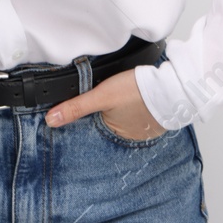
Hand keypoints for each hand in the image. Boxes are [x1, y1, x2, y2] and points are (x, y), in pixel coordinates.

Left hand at [45, 68, 163, 139]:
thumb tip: (51, 120)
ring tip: (116, 100)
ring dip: (116, 114)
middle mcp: (128, 137)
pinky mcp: (152, 120)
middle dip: (101, 118)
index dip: (83, 122)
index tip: (79, 113)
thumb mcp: (101, 95)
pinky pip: (135, 117)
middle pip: (106, 127)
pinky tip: (129, 101)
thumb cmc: (138, 90)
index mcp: (113, 135)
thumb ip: (76, 107)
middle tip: (102, 103)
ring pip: (121, 122)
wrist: (171, 84)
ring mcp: (142, 130)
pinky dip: (131, 110)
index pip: (91, 133)